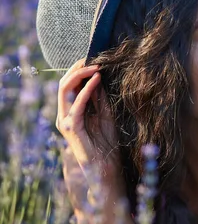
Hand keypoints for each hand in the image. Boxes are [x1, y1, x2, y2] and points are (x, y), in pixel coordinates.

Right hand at [56, 57, 121, 187]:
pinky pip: (76, 104)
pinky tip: (97, 80)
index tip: (93, 58)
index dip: (79, 69)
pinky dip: (86, 90)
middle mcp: (64, 114)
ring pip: (65, 90)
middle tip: (93, 58)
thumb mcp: (105, 113)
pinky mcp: (72, 128)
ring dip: (80, 75)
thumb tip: (99, 75)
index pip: (69, 84)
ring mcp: (65, 121)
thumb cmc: (106, 142)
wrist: (106, 165)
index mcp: (70, 110)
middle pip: (64, 83)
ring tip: (95, 66)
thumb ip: (99, 97)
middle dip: (77, 68)